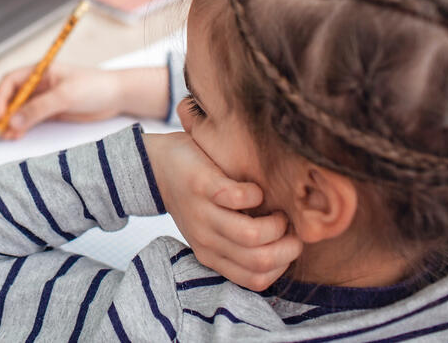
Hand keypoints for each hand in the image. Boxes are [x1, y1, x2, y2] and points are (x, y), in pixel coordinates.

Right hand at [0, 64, 125, 140]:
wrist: (116, 96)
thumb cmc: (95, 86)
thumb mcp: (65, 96)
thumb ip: (39, 108)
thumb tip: (14, 120)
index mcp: (39, 71)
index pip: (10, 82)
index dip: (0, 98)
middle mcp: (38, 84)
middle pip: (11, 97)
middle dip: (3, 113)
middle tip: (0, 130)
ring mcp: (43, 99)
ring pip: (18, 110)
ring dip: (11, 123)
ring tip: (8, 136)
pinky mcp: (50, 112)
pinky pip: (29, 119)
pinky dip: (21, 127)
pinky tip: (18, 135)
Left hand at [144, 131, 302, 290]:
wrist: (158, 166)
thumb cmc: (197, 199)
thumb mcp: (214, 231)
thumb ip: (240, 244)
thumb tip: (288, 247)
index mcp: (212, 255)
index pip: (257, 280)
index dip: (283, 265)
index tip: (288, 243)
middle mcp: (206, 240)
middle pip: (260, 261)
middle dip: (288, 247)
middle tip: (289, 227)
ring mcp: (203, 214)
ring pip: (251, 236)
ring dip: (276, 223)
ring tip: (276, 210)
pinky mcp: (202, 186)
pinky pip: (237, 198)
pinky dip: (255, 194)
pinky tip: (254, 190)